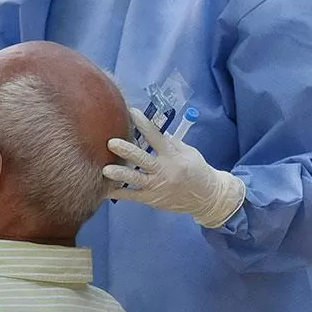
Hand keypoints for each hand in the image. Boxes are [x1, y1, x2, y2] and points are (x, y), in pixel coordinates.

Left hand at [102, 107, 245, 228]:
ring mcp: (157, 186)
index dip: (143, 124)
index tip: (131, 112)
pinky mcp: (152, 199)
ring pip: (136, 179)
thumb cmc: (197, 170)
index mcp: (173, 156)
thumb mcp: (188, 152)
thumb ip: (170, 143)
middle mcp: (164, 170)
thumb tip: (151, 130)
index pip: (156, 137)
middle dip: (127, 150)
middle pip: (143, 159)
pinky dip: (119, 193)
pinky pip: (133, 196)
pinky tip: (104, 190)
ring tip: (105, 170)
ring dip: (120, 174)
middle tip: (111, 142)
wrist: (208, 197)